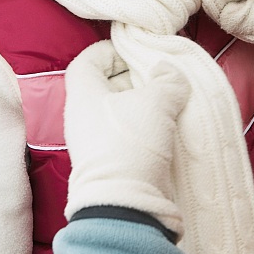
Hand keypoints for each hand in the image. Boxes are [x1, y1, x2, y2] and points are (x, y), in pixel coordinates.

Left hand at [63, 40, 189, 236]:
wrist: (124, 202)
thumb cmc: (130, 141)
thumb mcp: (157, 100)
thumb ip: (166, 79)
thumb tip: (167, 70)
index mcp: (83, 95)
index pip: (87, 61)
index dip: (110, 51)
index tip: (135, 51)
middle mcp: (82, 118)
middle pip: (106, 86)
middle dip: (134, 77)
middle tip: (161, 75)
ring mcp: (94, 143)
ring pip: (119, 112)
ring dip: (144, 104)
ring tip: (170, 101)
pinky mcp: (109, 163)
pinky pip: (126, 134)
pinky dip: (145, 127)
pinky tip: (167, 128)